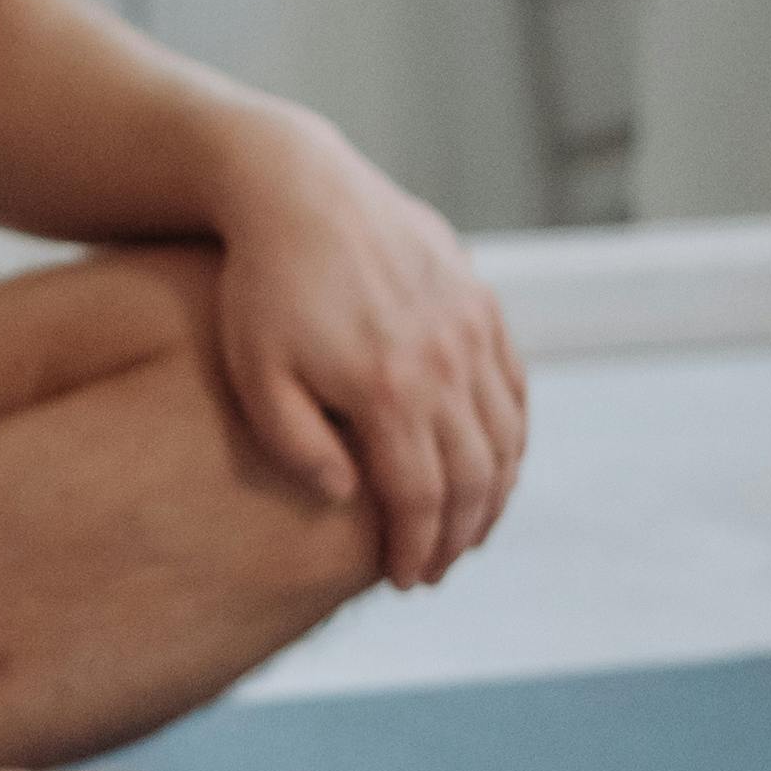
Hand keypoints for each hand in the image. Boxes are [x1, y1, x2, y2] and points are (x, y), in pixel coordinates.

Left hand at [208, 114, 528, 590]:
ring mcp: (471, 330)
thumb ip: (296, 445)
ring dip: (494, 496)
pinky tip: (491, 466)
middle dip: (457, 536)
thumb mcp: (256, 372)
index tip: (403, 581)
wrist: (297, 189)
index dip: (416, 549)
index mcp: (389, 389)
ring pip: (505, 438)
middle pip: (473, 477)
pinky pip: (514, 388)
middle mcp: (444, 362)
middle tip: (433, 570)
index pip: (421, 498)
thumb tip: (345, 499)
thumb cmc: (261, 288)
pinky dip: (512, 438)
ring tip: (465, 532)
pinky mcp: (481, 303)